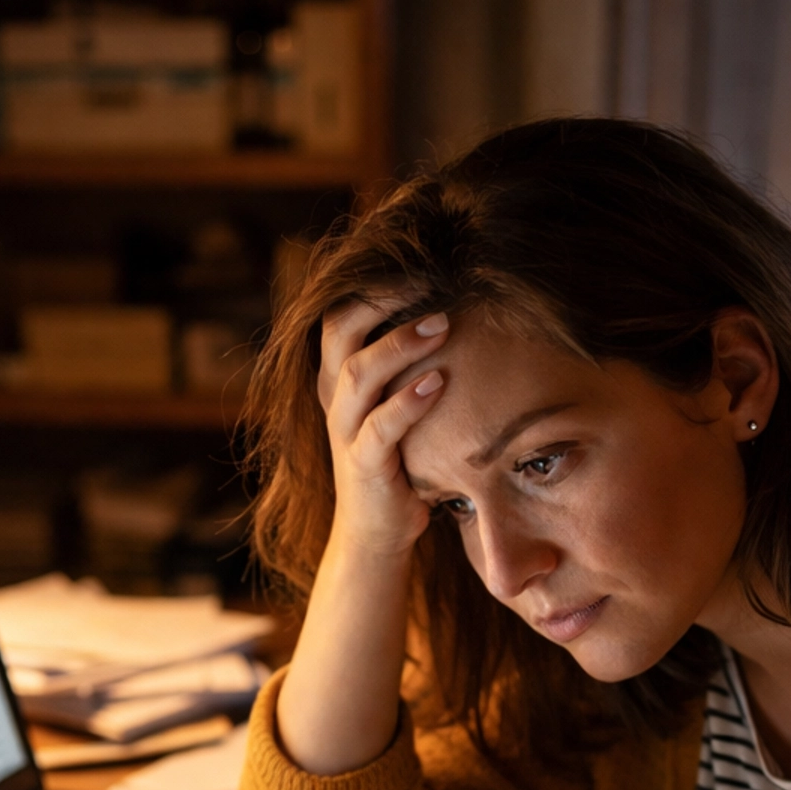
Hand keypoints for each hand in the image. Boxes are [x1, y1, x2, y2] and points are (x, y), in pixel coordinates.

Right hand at [317, 299, 449, 560]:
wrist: (378, 532)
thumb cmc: (399, 460)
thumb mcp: (399, 403)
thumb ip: (411, 364)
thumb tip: (458, 310)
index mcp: (338, 375)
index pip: (343, 309)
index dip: (375, 280)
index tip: (423, 257)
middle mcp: (333, 396)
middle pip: (340, 327)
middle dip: (383, 296)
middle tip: (432, 275)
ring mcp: (343, 430)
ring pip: (357, 373)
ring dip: (400, 344)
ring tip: (442, 324)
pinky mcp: (361, 464)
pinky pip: (378, 427)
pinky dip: (408, 402)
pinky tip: (438, 383)